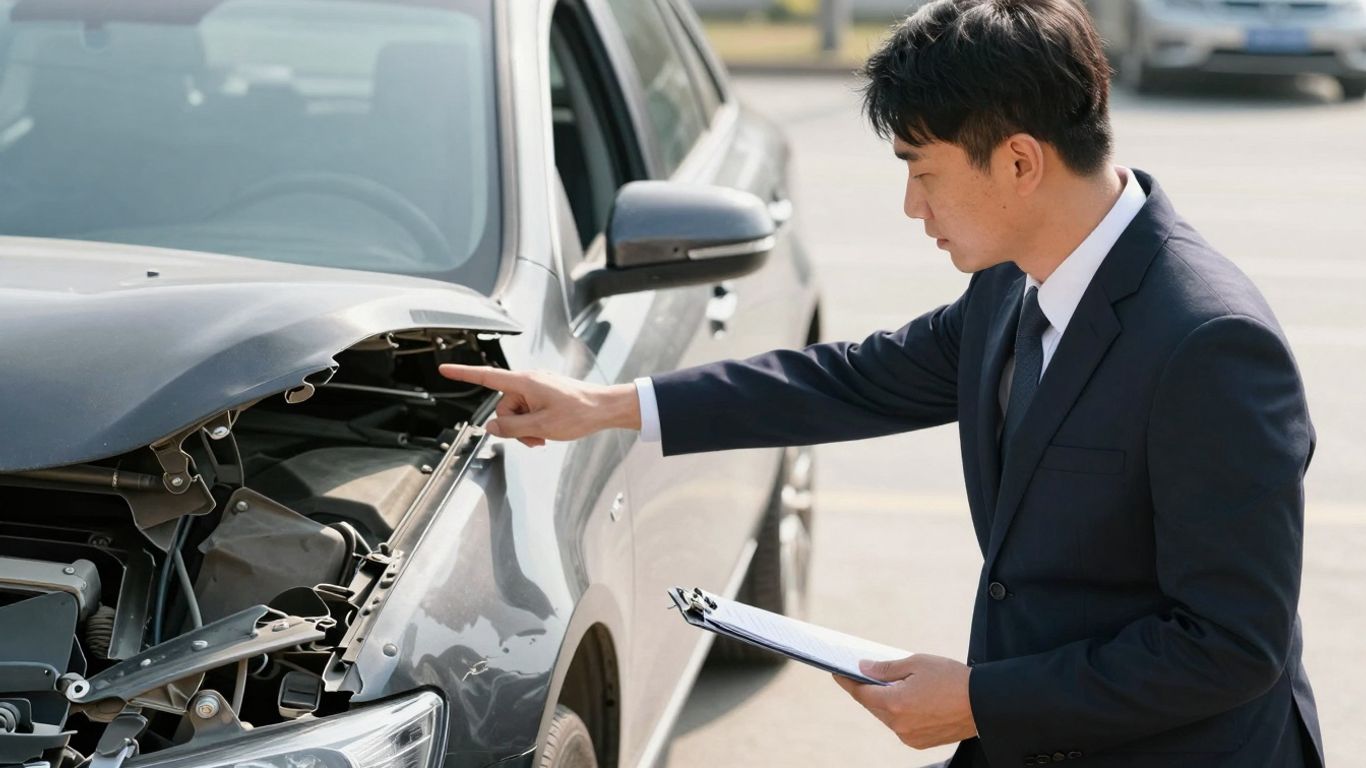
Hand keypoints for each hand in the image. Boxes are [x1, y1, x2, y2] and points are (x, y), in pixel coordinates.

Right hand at [438, 364, 639, 446]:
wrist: (605, 408)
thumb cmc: (579, 413)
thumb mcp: (541, 427)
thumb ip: (511, 428)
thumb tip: (490, 428)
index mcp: (525, 382)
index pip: (487, 377)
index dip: (463, 374)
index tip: (444, 369)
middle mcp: (529, 381)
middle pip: (503, 406)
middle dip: (514, 426)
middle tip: (535, 439)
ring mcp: (538, 387)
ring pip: (517, 412)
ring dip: (525, 428)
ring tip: (544, 438)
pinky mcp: (545, 393)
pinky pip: (529, 409)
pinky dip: (534, 423)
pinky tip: (548, 432)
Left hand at [834, 654, 976, 749]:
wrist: (983, 703)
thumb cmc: (951, 679)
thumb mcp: (917, 663)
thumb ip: (886, 668)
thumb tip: (863, 668)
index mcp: (894, 703)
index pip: (861, 692)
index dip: (847, 681)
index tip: (837, 672)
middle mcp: (898, 724)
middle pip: (872, 706)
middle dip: (865, 690)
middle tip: (860, 675)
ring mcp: (908, 736)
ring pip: (885, 717)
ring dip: (882, 702)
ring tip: (884, 685)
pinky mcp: (919, 742)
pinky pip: (899, 726)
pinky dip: (897, 713)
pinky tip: (902, 699)